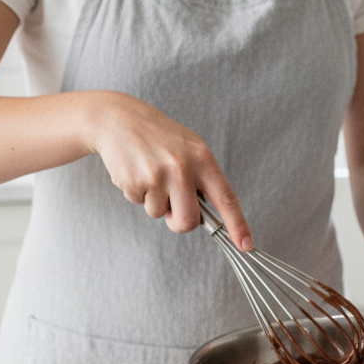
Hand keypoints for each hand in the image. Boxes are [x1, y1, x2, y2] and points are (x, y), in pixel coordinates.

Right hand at [89, 91, 252, 247]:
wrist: (118, 118)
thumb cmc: (159, 137)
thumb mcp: (190, 149)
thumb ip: (203, 179)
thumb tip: (212, 216)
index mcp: (202, 158)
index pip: (227, 198)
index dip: (238, 225)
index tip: (246, 245)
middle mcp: (183, 167)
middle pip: (189, 221)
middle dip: (178, 221)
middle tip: (171, 205)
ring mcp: (158, 175)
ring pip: (160, 214)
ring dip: (154, 202)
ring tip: (150, 173)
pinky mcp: (135, 181)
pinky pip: (139, 204)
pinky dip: (137, 194)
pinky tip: (136, 171)